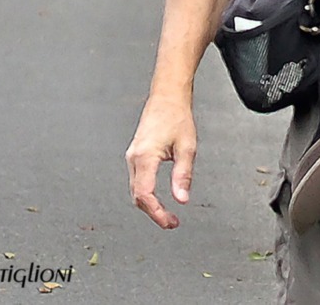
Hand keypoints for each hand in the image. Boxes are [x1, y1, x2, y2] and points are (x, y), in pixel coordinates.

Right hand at [125, 95, 196, 229]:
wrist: (166, 97)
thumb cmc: (177, 117)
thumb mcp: (187, 147)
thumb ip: (183, 175)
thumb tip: (182, 200)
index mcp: (145, 157)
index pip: (145, 195)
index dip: (157, 213)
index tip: (170, 222)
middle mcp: (134, 158)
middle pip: (137, 196)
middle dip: (154, 213)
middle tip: (172, 222)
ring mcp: (132, 157)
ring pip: (135, 190)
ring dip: (149, 205)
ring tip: (168, 214)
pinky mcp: (135, 155)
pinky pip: (136, 181)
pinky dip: (146, 194)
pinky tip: (158, 199)